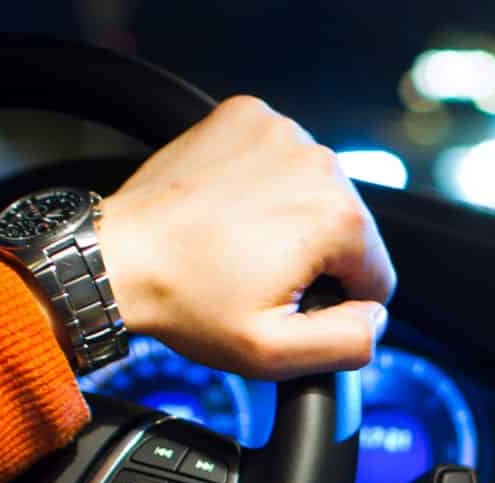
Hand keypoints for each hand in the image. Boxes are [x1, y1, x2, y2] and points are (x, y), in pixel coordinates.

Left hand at [94, 96, 395, 380]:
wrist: (118, 257)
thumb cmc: (187, 302)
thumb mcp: (275, 353)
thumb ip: (349, 343)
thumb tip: (376, 319)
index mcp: (339, 217)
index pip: (377, 276)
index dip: (336, 303)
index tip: (286, 303)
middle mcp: (318, 161)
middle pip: (348, 230)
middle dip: (312, 259)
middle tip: (254, 277)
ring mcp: (281, 131)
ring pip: (315, 192)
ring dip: (289, 219)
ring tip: (237, 244)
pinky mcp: (247, 116)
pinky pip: (280, 158)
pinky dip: (262, 183)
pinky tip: (229, 210)